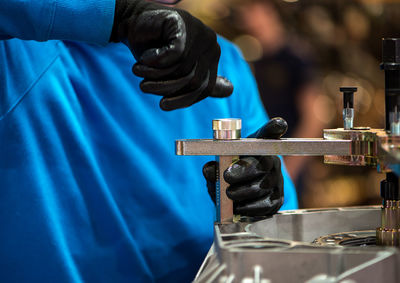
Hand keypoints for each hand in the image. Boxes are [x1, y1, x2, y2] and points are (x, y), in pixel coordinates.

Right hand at [110, 0, 232, 110]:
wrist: (133, 22)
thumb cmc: (155, 48)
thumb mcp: (178, 69)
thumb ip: (201, 81)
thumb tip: (231, 91)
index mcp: (212, 57)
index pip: (205, 88)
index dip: (183, 100)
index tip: (163, 105)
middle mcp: (211, 44)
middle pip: (193, 81)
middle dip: (165, 89)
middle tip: (144, 87)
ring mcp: (199, 32)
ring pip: (182, 69)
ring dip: (155, 75)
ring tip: (139, 71)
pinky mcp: (183, 24)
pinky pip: (174, 54)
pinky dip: (155, 61)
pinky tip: (144, 58)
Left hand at [202, 118, 287, 216]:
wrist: (242, 188)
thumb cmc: (234, 167)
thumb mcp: (224, 159)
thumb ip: (216, 160)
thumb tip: (208, 169)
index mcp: (262, 147)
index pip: (268, 133)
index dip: (273, 127)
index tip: (275, 126)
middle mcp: (274, 163)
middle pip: (261, 166)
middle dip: (241, 172)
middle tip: (226, 177)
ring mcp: (277, 182)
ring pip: (260, 188)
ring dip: (240, 193)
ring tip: (228, 193)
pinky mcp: (276, 201)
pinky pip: (263, 207)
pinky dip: (247, 207)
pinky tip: (237, 206)